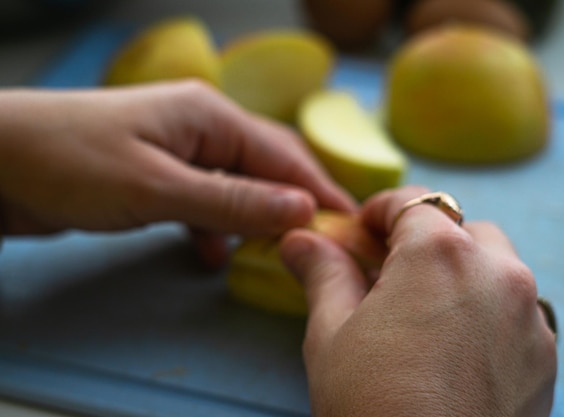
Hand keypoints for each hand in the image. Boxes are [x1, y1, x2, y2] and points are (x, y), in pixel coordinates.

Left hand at [0, 81, 354, 262]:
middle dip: (292, 203)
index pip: (282, 154)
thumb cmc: (74, 165)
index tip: (351, 222)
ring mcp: (178, 151)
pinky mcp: (157, 175)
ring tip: (273, 252)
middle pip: (264, 166)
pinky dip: (213, 226)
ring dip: (252, 219)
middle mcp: (201, 127)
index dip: (319, 189)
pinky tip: (212, 254)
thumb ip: (233, 200)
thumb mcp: (160, 188)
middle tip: (322, 241)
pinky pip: (202, 200)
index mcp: (210, 115)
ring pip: (235, 187)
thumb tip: (302, 208)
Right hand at [280, 186, 556, 416]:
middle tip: (390, 273)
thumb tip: (300, 240)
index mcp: (439, 254)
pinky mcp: (545, 355)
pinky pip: (517, 310)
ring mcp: (529, 315)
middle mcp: (497, 272)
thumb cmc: (371, 406)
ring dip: (461, 273)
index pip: (413, 203)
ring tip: (423, 313)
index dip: (381, 211)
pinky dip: (488, 311)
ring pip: (496, 266)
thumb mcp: (331, 334)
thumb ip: (323, 273)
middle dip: (426, 241)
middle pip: (461, 230)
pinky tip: (456, 348)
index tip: (363, 231)